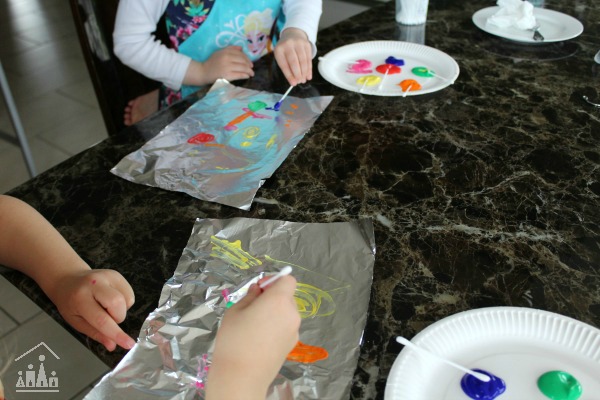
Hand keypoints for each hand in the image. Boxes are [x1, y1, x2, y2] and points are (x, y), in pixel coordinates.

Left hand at [48, 269, 135, 350]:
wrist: (67, 279)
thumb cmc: (70, 303)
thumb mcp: (76, 321)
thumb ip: (95, 333)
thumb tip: (112, 346)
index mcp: (80, 299)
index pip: (102, 319)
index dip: (116, 334)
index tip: (128, 344)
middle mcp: (94, 284)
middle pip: (117, 304)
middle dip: (118, 318)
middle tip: (107, 319)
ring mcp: (107, 276)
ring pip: (126, 300)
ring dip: (120, 310)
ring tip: (106, 307)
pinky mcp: (116, 274)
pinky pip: (129, 294)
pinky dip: (124, 302)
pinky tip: (111, 300)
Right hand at [185, 46, 253, 85]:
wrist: (203, 72)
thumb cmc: (212, 62)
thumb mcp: (220, 52)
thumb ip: (230, 49)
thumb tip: (241, 48)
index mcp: (226, 52)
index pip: (240, 54)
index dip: (247, 58)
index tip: (250, 63)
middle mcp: (227, 58)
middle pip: (243, 61)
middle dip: (249, 65)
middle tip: (251, 69)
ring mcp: (227, 67)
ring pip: (243, 68)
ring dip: (249, 71)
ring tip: (251, 74)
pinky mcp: (227, 76)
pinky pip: (239, 75)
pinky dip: (245, 76)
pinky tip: (247, 76)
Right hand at [206, 275, 299, 399]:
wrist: (241, 377)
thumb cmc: (234, 341)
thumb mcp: (235, 311)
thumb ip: (250, 296)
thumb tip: (258, 290)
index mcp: (279, 300)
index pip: (288, 280)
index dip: (274, 280)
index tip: (260, 289)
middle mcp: (292, 313)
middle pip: (287, 296)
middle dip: (272, 297)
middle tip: (253, 307)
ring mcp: (294, 330)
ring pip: (286, 312)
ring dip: (274, 312)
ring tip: (254, 326)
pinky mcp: (292, 344)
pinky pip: (286, 327)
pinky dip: (276, 326)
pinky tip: (260, 339)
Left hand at [274, 28, 312, 85]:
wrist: (293, 34)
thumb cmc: (286, 49)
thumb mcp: (282, 56)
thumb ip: (286, 68)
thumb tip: (294, 81)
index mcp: (279, 49)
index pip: (284, 64)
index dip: (289, 75)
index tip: (293, 83)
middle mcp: (288, 44)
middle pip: (294, 62)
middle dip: (298, 74)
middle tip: (300, 82)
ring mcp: (298, 43)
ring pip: (303, 60)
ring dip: (304, 72)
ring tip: (304, 80)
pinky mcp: (307, 44)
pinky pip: (309, 59)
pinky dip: (309, 68)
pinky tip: (308, 75)